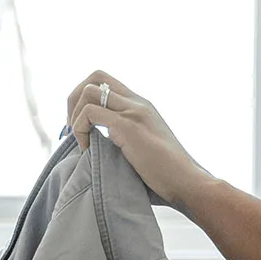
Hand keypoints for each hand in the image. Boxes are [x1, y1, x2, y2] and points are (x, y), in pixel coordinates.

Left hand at [66, 71, 215, 208]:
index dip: (84, 97)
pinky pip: (90, 113)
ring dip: (75, 116)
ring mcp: (134, 112)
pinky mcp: (129, 127)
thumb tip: (95, 148)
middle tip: (73, 128)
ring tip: (81, 142)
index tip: (80, 126)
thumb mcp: (143, 148)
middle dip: (74, 99)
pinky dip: (79, 130)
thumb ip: (124, 139)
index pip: (106, 81)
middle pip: (95, 76)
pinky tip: (87, 151)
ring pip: (88, 92)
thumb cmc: (165, 176)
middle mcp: (138, 103)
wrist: (188, 183)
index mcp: (142, 106)